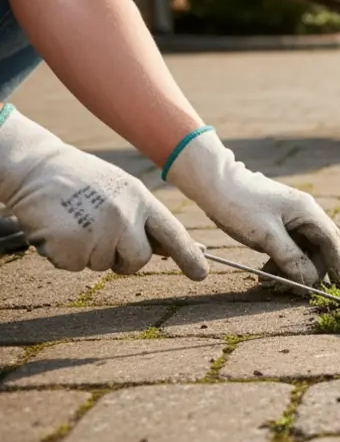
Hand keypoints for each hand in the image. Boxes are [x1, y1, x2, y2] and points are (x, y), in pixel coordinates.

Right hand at [0, 105, 207, 277]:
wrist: (35, 168)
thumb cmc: (80, 181)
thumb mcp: (120, 190)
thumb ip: (141, 218)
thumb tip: (165, 249)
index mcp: (141, 199)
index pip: (172, 233)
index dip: (188, 255)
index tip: (201, 273)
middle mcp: (125, 216)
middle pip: (138, 260)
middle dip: (122, 259)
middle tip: (99, 236)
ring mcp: (99, 231)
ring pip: (101, 264)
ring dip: (87, 252)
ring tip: (74, 221)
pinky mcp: (72, 245)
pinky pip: (73, 265)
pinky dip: (63, 253)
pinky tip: (58, 227)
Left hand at [164, 129, 339, 286]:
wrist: (213, 183)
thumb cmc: (240, 205)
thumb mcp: (266, 236)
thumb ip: (291, 259)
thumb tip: (310, 281)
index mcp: (308, 212)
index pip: (333, 243)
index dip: (339, 266)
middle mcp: (305, 213)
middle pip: (321, 248)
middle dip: (313, 271)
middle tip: (300, 292)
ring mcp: (292, 217)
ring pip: (304, 249)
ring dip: (295, 269)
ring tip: (274, 284)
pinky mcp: (278, 222)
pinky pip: (289, 246)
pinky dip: (282, 262)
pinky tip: (266, 272)